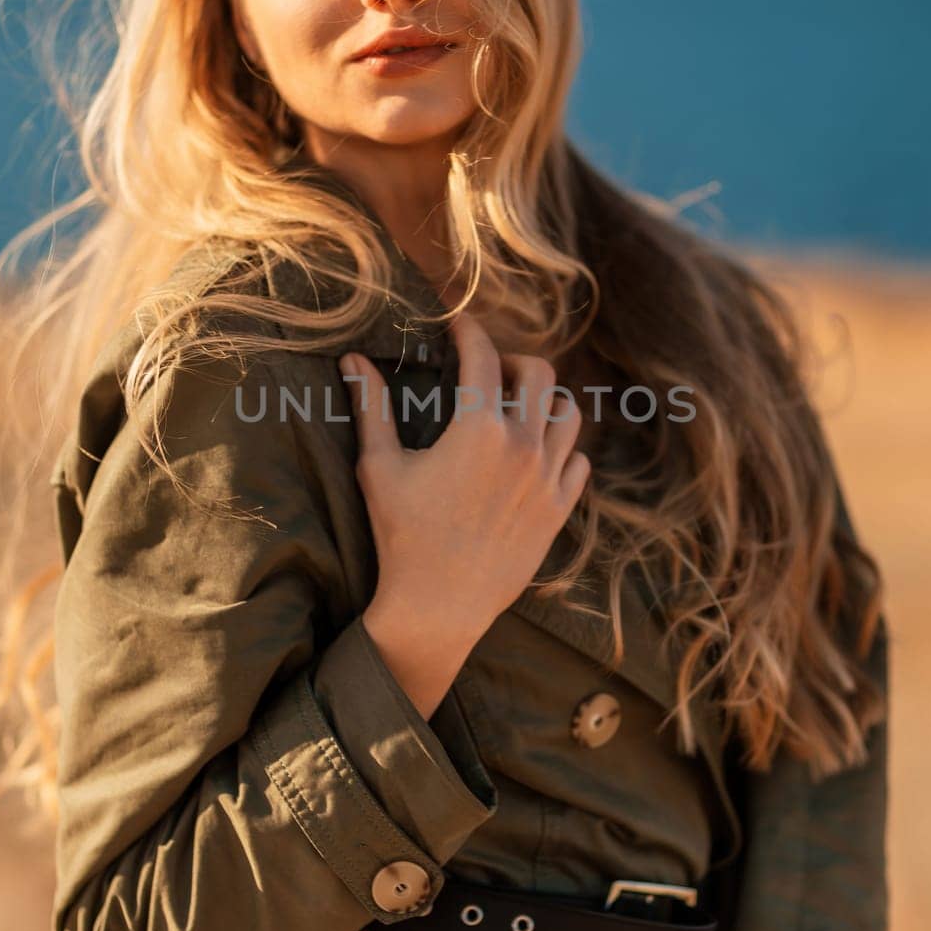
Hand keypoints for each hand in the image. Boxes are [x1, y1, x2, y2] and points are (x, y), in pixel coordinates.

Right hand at [339, 310, 590, 715]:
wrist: (438, 607)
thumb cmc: (401, 537)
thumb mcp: (380, 468)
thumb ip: (371, 408)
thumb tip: (353, 359)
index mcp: (479, 430)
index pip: (483, 356)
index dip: (469, 330)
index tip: (458, 323)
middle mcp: (524, 446)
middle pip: (540, 373)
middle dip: (513, 361)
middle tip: (489, 370)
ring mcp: (548, 479)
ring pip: (568, 414)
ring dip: (544, 401)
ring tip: (516, 408)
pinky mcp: (559, 510)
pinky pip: (578, 459)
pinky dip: (561, 447)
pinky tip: (535, 453)